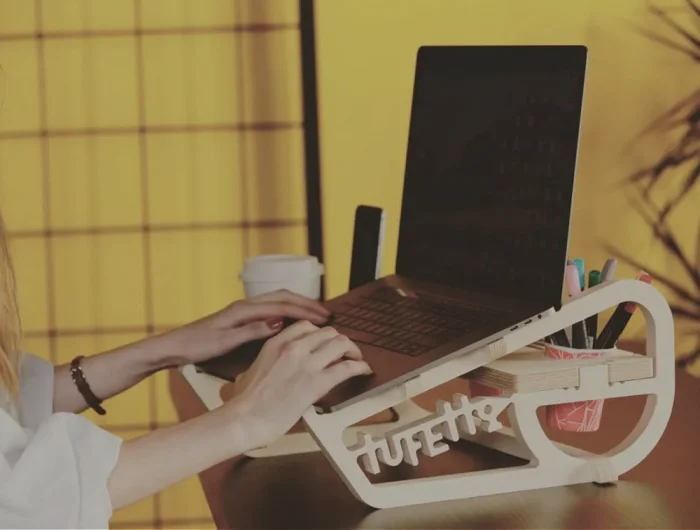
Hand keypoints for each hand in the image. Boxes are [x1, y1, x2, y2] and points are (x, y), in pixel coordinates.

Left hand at [154, 290, 331, 366]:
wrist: (173, 347)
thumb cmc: (195, 346)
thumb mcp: (225, 342)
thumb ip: (252, 331)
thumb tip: (278, 322)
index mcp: (243, 310)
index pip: (281, 306)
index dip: (304, 311)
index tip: (323, 318)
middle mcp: (244, 305)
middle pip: (283, 297)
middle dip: (306, 304)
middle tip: (326, 314)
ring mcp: (242, 310)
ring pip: (277, 301)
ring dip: (297, 305)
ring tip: (314, 315)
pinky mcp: (239, 317)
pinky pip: (270, 308)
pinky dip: (286, 311)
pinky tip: (291, 321)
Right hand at [225, 320, 371, 448]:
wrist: (244, 419)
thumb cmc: (243, 403)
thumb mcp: (247, 374)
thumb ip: (259, 367)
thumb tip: (252, 375)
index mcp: (275, 343)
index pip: (306, 326)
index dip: (321, 333)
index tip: (325, 341)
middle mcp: (293, 347)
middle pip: (327, 332)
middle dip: (338, 341)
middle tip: (343, 351)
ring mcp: (307, 363)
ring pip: (340, 343)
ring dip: (352, 350)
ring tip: (356, 358)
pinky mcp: (318, 382)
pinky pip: (347, 367)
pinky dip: (360, 367)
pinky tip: (364, 370)